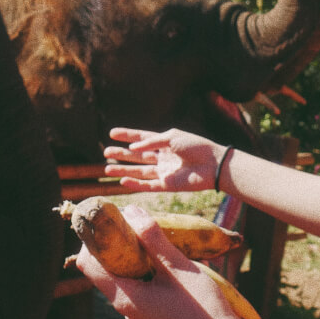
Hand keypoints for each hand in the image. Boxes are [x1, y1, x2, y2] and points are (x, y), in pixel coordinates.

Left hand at [75, 204, 262, 318]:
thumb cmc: (204, 307)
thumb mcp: (178, 267)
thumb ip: (153, 239)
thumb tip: (132, 211)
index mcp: (126, 298)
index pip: (88, 265)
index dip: (93, 240)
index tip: (109, 221)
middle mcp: (127, 311)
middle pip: (108, 271)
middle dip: (120, 246)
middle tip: (137, 226)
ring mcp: (140, 318)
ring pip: (127, 281)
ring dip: (138, 259)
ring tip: (159, 244)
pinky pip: (142, 292)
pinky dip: (149, 275)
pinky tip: (172, 266)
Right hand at [103, 127, 228, 192]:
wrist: (213, 164)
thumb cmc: (196, 146)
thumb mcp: (172, 137)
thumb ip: (151, 142)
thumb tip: (132, 147)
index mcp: (165, 143)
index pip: (142, 138)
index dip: (127, 135)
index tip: (112, 133)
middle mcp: (162, 157)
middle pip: (137, 156)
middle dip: (121, 154)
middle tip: (105, 152)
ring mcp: (163, 172)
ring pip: (139, 171)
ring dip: (123, 169)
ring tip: (106, 169)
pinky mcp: (167, 185)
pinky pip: (147, 185)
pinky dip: (135, 184)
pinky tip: (123, 180)